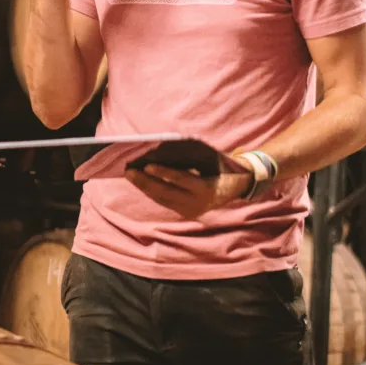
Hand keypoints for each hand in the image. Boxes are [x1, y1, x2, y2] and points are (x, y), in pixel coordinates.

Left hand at [125, 164, 252, 219]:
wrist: (236, 187)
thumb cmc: (221, 166)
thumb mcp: (210, 159)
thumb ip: (191, 158)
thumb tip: (162, 150)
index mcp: (207, 188)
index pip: (181, 180)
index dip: (163, 172)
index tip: (147, 165)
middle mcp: (198, 203)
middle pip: (167, 192)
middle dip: (145, 182)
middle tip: (129, 171)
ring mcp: (191, 210)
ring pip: (163, 199)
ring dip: (145, 188)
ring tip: (130, 175)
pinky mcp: (186, 213)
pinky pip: (165, 202)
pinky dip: (152, 192)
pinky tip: (141, 183)